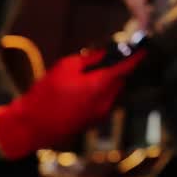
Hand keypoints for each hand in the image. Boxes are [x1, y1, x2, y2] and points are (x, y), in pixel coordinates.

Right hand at [0, 48, 145, 159]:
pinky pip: (104, 102)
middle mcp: (106, 102)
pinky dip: (100, 93)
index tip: (144, 49)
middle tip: (105, 58)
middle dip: (116, 69)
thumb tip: (104, 53)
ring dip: (107, 82)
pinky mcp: (94, 121)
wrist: (32, 126)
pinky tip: (82, 91)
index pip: (126, 68)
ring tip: (87, 76)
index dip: (136, 57)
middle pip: (120, 80)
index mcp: (100, 86)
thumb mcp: (66, 67)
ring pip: (113, 91)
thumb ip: (89, 59)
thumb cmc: (46, 95)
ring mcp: (101, 114)